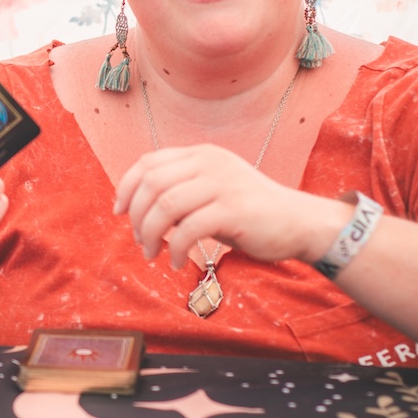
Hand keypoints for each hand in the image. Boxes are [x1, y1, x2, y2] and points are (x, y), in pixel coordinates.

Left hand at [113, 144, 345, 267]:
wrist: (299, 222)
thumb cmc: (248, 212)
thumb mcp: (210, 191)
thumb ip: (180, 191)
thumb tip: (137, 209)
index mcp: (201, 154)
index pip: (149, 162)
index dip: (127, 186)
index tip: (118, 211)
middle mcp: (209, 163)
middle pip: (152, 183)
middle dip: (136, 215)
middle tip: (139, 240)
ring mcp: (222, 184)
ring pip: (166, 205)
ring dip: (151, 234)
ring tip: (153, 254)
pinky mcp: (234, 209)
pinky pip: (189, 229)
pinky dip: (176, 249)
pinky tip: (179, 263)